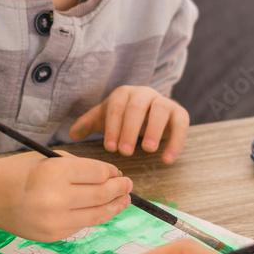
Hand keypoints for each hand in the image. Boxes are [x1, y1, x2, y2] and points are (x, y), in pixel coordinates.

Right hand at [0, 151, 131, 241]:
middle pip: (102, 194)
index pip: (98, 173)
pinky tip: (98, 210)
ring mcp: (55, 221)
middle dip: (119, 189)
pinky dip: (92, 217)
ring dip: (114, 207)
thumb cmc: (19, 173)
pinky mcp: (53, 236)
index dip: (112, 172)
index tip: (116, 172)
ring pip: (97, 215)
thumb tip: (110, 176)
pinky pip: (81, 226)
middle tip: (127, 185)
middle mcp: (56, 199)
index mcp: (54, 173)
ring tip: (123, 201)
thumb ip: (79, 167)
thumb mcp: (48, 159)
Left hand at [70, 86, 189, 160]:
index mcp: (123, 94)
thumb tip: (72, 133)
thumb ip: (88, 124)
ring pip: (161, 111)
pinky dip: (176, 141)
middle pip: (138, 107)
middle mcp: (144, 94)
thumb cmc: (122, 118)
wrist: (148, 114)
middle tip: (125, 151)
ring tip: (148, 150)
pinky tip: (167, 159)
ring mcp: (163, 102)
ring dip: (154, 130)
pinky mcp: (179, 113)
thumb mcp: (104, 120)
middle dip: (130, 129)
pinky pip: (181, 124)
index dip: (113, 126)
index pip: (117, 106)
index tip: (110, 147)